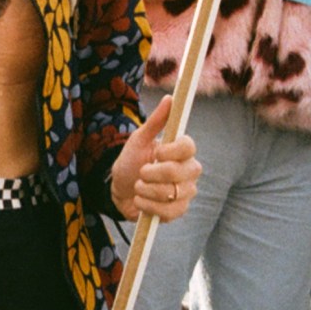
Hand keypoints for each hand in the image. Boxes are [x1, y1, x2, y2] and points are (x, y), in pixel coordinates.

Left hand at [110, 93, 201, 221]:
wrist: (121, 191)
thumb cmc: (131, 162)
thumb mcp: (139, 140)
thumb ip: (156, 121)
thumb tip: (170, 98)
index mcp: (182, 151)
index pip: (189, 147)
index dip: (171, 151)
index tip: (155, 153)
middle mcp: (189, 171)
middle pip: (179, 172)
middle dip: (151, 174)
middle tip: (141, 173)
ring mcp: (186, 192)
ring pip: (170, 193)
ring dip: (145, 190)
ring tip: (138, 187)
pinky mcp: (178, 210)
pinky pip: (167, 211)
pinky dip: (148, 206)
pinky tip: (141, 201)